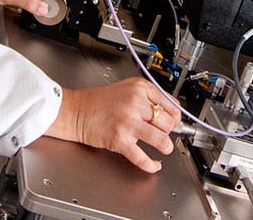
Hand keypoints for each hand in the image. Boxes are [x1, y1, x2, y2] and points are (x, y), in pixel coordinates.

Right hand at [44, 78, 181, 172]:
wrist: (76, 111)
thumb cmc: (98, 101)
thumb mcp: (127, 88)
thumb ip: (148, 97)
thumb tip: (171, 112)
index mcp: (139, 88)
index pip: (171, 104)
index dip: (176, 117)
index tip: (175, 122)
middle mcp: (135, 103)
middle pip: (168, 122)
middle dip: (169, 131)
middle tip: (164, 134)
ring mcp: (128, 122)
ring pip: (161, 139)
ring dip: (166, 147)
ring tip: (163, 148)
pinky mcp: (119, 140)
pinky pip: (142, 157)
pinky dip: (151, 164)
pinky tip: (154, 164)